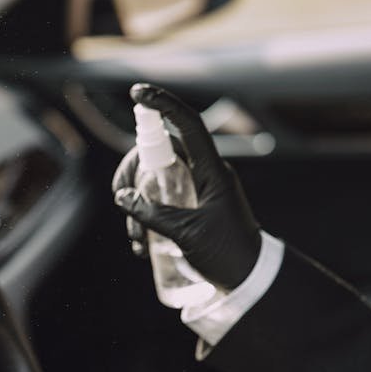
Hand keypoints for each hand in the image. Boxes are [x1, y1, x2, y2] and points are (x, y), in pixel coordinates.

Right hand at [112, 83, 261, 289]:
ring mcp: (198, 191)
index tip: (137, 93)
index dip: (163, 105)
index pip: (188, 125)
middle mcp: (205, 174)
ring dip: (137, 207)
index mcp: (212, 171)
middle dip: (133, 174)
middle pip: (159, 154)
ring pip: (156, 181)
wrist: (251, 278)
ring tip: (136, 242)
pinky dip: (145, 219)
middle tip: (119, 196)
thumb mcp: (186, 233)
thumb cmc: (227, 253)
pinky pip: (160, 202)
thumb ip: (152, 213)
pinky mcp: (191, 208)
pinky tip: (142, 246)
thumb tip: (124, 197)